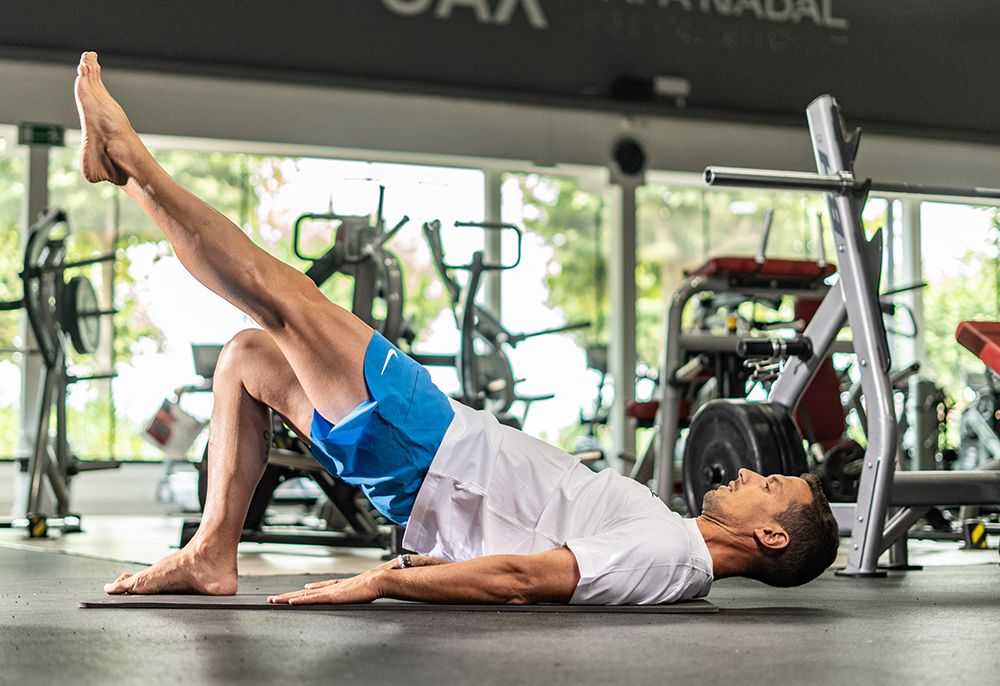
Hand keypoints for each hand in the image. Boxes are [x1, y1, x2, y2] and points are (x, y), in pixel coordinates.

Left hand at [267, 568, 385, 605]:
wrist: (379, 580)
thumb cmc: (376, 585)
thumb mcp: (366, 589)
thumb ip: (362, 590)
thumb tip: (367, 589)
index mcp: (340, 586)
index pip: (320, 588)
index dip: (309, 590)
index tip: (300, 591)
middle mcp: (332, 587)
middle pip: (306, 592)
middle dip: (290, 595)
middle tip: (274, 597)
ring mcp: (330, 592)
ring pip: (304, 596)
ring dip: (288, 597)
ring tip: (274, 600)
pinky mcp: (332, 597)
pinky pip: (312, 600)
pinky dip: (300, 600)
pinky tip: (290, 601)